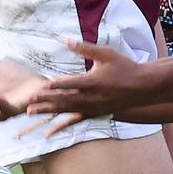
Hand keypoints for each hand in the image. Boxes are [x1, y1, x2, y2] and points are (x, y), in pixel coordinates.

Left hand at [27, 40, 150, 128]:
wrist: (143, 86)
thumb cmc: (125, 67)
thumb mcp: (106, 54)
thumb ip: (85, 48)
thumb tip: (66, 40)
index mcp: (94, 81)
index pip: (71, 83)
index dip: (55, 85)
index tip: (41, 85)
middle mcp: (92, 97)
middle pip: (65, 99)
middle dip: (46, 100)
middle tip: (29, 101)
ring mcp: (93, 107)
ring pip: (67, 110)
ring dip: (48, 111)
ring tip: (31, 112)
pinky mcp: (95, 114)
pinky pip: (75, 121)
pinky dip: (61, 127)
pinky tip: (48, 134)